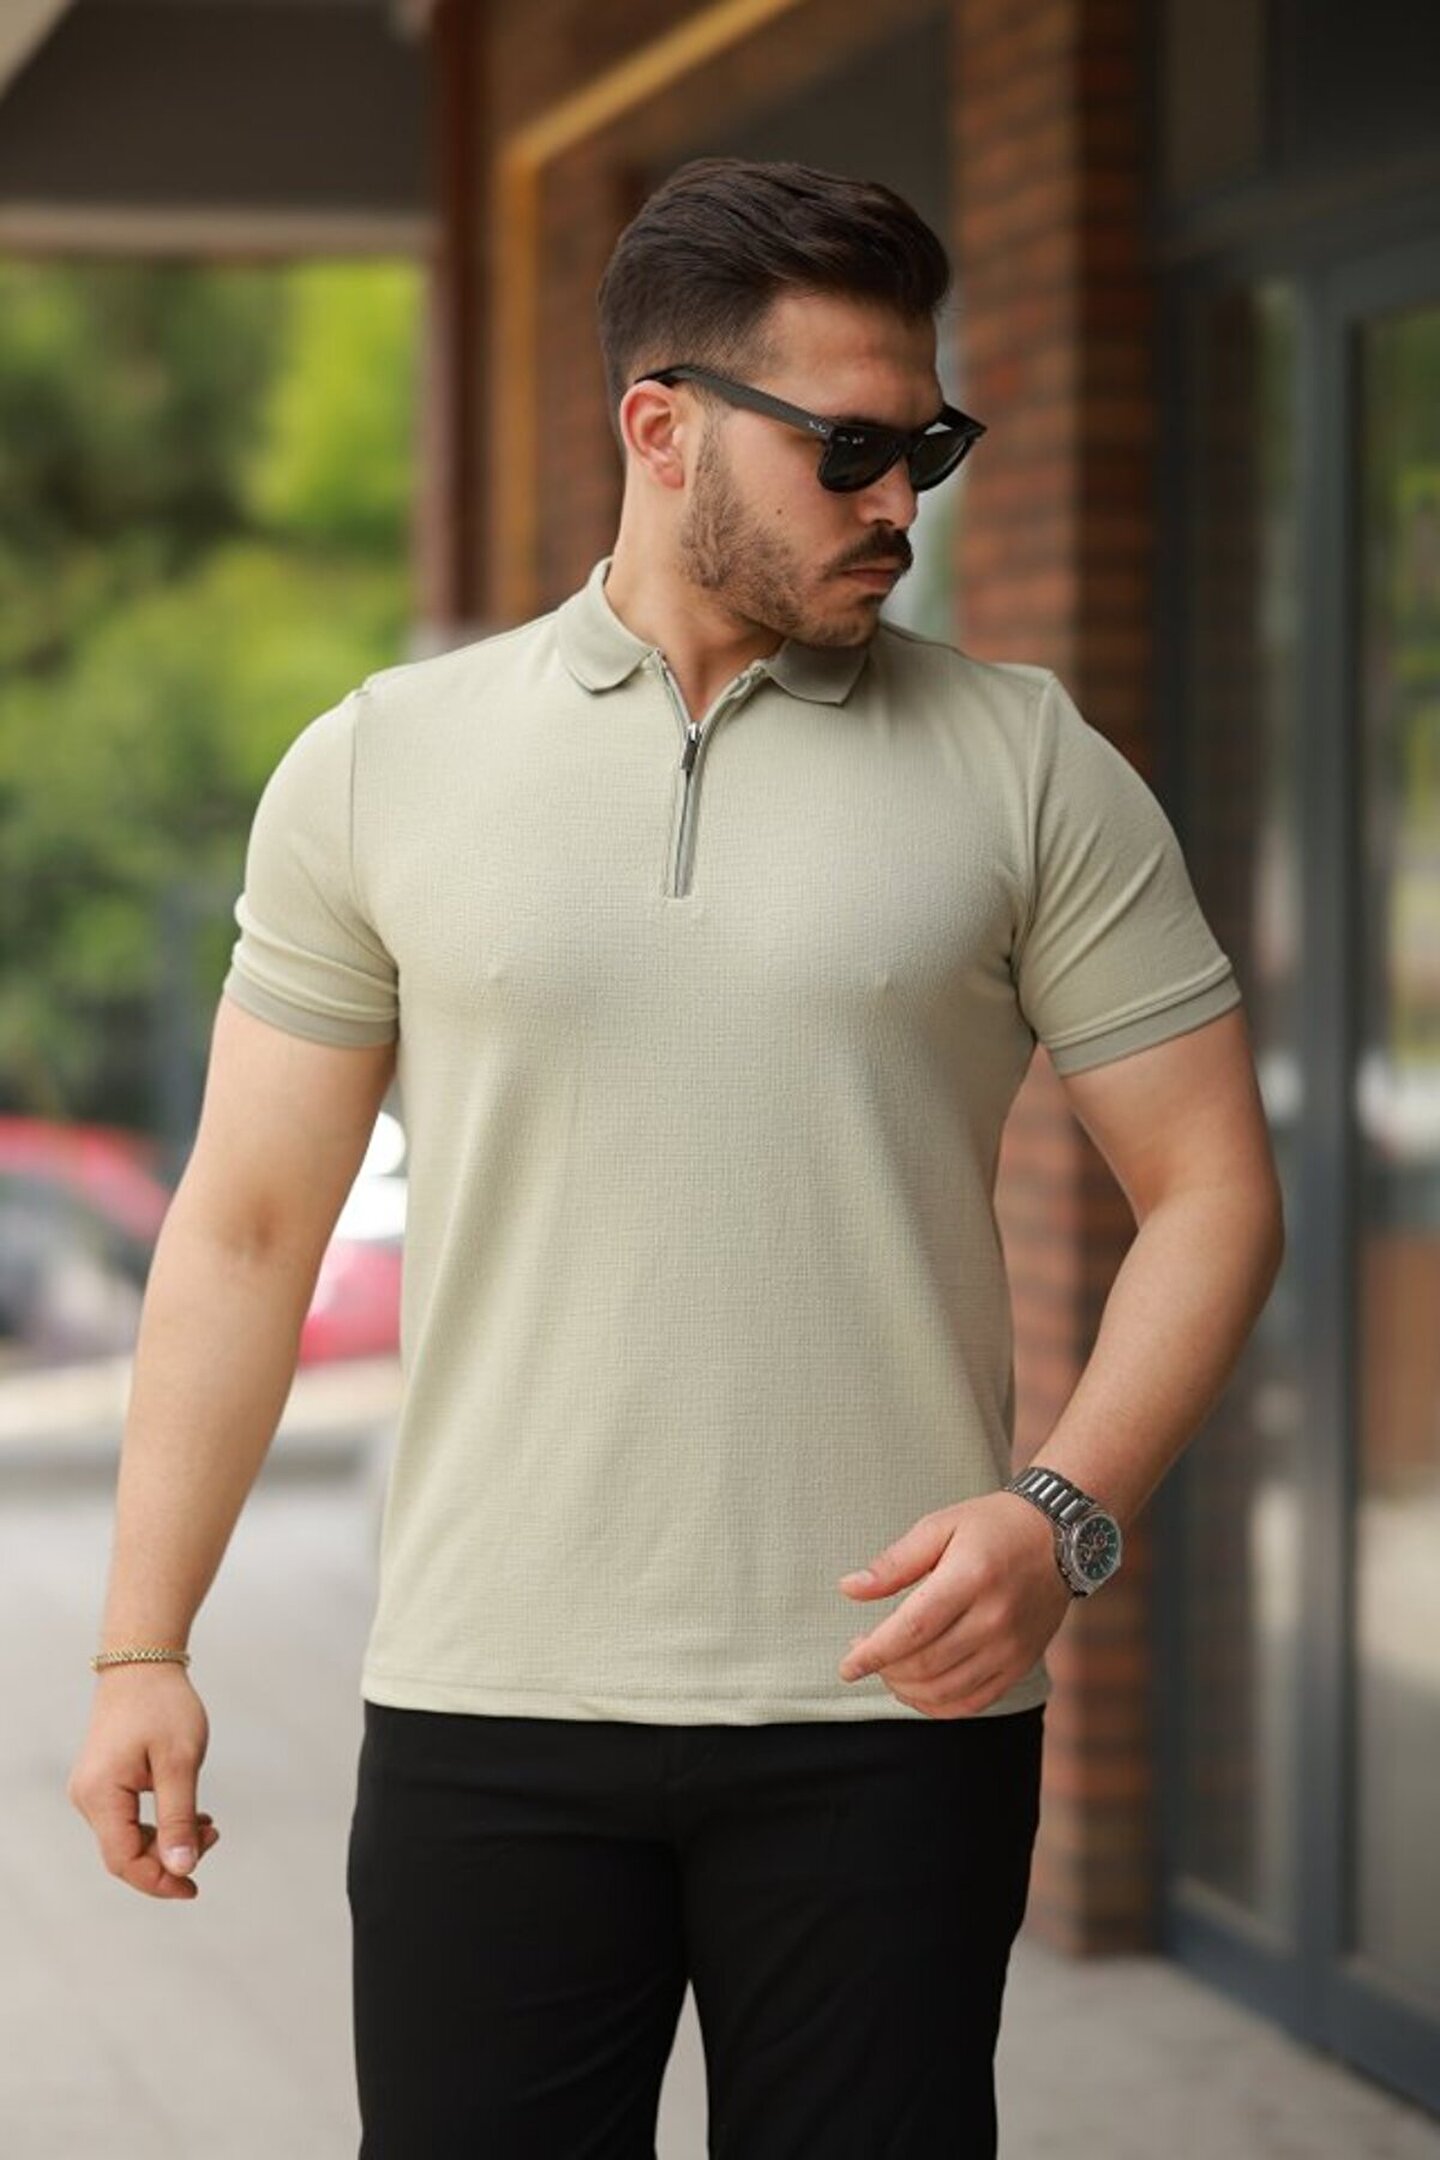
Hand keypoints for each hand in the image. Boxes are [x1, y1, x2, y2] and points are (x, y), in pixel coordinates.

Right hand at [67, 1665, 220, 1898]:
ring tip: (209, 1827)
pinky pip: (127, 1819)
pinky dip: (159, 1824)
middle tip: (214, 1838)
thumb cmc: (163, 1706)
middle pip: (124, 1853)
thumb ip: (179, 1819)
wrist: (142, 1662)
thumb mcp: (181, 1762)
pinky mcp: (103, 1782)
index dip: (158, 1881)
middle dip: (168, 1859)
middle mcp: (87, 1797)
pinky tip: (193, 1816)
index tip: (194, 1888)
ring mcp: (92, 1790)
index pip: (123, 1860)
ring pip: (127, 1838)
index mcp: (100, 1795)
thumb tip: (181, 1869)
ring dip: (167, 1841)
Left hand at [836, 1491, 1073, 1716]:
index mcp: (970, 1577)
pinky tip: (917, 1690)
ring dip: (906, 1689)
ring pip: (947, 1690)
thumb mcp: (939, 1526)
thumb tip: (849, 1589)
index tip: (846, 1665)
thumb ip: (894, 1563)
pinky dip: (938, 1705)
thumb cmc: (992, 1527)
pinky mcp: (1021, 1664)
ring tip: (888, 1670)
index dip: (874, 1653)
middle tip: (864, 1654)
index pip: (913, 1629)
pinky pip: (974, 1702)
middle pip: (926, 1663)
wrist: (1059, 1537)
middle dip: (885, 1669)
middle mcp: (995, 1618)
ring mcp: (1012, 1646)